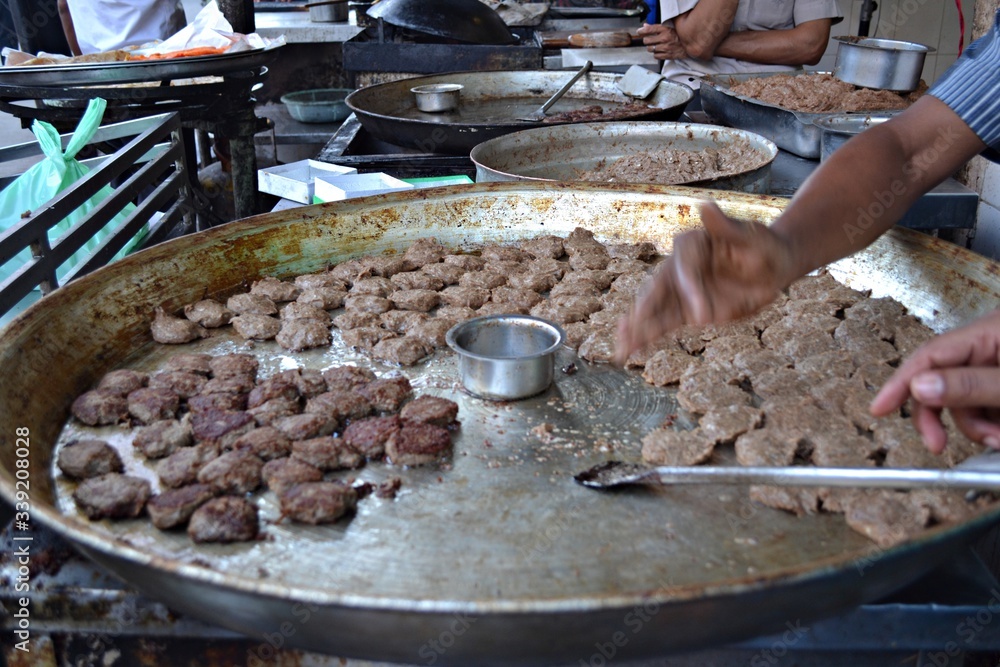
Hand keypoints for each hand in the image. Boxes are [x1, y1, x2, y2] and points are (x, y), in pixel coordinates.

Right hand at [615, 201, 795, 361]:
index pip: (684, 269)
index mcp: (691, 246)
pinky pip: (663, 324)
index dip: (690, 292)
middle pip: (657, 289)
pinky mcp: (686, 310)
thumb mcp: (750, 236)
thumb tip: (705, 206)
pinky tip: (629, 349)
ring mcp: (681, 291)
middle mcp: (679, 268)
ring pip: (654, 311)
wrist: (774, 267)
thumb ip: (725, 226)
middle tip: (632, 327)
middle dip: (644, 310)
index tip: (703, 317)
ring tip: (620, 346)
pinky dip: (646, 337)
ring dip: (637, 329)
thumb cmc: (764, 245)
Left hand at [636, 22, 687, 59]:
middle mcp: (664, 38)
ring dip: (651, 48)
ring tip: (656, 46)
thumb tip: (644, 26)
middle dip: (646, 40)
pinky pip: (655, 56)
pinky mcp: (667, 55)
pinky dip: (656, 54)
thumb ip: (656, 27)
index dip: (641, 31)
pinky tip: (660, 51)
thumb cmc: (678, 35)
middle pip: (646, 41)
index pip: (649, 29)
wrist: (690, 44)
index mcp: (665, 29)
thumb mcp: (668, 27)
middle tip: (649, 40)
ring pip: (650, 49)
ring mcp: (666, 47)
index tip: (639, 32)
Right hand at [870, 310, 999, 453]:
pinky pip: (983, 408)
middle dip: (941, 417)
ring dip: (977, 428)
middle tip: (937, 444)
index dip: (900, 383)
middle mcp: (989, 346)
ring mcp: (997, 366)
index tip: (879, 409)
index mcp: (989, 332)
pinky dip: (989, 425)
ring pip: (964, 402)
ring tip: (999, 439)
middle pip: (942, 382)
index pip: (930, 355)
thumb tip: (919, 387)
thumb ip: (971, 385)